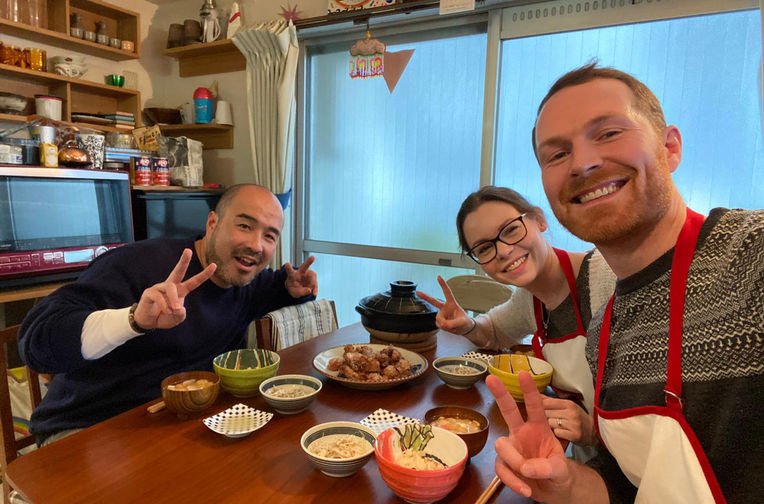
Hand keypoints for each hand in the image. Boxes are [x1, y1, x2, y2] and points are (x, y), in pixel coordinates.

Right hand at [133, 249, 215, 330]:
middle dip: (183, 260)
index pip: (194, 282)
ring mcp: (159, 288)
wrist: (148, 322)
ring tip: (173, 310)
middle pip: (178, 271)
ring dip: (173, 300)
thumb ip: (181, 314)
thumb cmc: (165, 317)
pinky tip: (166, 311)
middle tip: (188, 250)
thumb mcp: (177, 318)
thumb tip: (179, 308)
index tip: (214, 265)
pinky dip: (164, 305)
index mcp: (180, 290)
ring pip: (170, 288)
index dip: (204, 274)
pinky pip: (158, 296)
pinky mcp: (149, 293)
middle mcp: (170, 286)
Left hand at [285, 255, 317, 296]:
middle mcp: (301, 273)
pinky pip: (315, 285)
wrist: (299, 289)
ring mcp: (308, 275)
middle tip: (313, 257)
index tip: (287, 263)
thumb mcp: (294, 292)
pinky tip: (314, 293)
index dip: (288, 267)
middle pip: (304, 266)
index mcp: (292, 275)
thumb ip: (300, 292)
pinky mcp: (313, 279)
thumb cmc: (294, 289)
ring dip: (310, 287)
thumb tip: (309, 290)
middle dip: (309, 261)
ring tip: (306, 291)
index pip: (290, 271)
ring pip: (312, 280)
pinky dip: (315, 290)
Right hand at [416, 275, 472, 334]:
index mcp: (452, 304)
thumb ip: (453, 323)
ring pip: (439, 319)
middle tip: (418, 292)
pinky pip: (439, 325)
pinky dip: (445, 328)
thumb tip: (443, 325)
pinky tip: (450, 327)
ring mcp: (442, 314)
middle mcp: (445, 308)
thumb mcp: (462, 322)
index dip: (443, 284)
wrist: (465, 329)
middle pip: (434, 301)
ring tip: (453, 326)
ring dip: (445, 324)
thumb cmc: (465, 322)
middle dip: (425, 297)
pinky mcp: (440, 321)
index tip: (439, 277)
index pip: (447, 293)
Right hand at [486, 373, 573, 501]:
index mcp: (540, 428)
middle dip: (500, 394)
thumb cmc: (558, 473)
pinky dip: (513, 481)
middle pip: (509, 410)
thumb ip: (548, 468)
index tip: (524, 374)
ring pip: (502, 446)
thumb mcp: (561, 471)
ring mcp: (512, 448)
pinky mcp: (504, 464)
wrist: (553, 491)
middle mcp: (523, 433)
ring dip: (515, 462)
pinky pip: (501, 469)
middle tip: (491, 378)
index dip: (530, 391)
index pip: (535, 407)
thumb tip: (526, 467)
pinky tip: (526, 488)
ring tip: (529, 475)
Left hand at [542, 397, 595, 445]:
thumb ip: (552, 401)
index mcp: (569, 404)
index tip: (539, 409)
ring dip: (550, 426)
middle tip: (549, 419)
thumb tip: (538, 395)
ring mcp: (573, 424)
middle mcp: (571, 413)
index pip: (547, 402)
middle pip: (547, 413)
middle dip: (545, 417)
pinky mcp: (574, 435)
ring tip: (556, 426)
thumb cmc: (577, 417)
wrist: (594, 432)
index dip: (540, 406)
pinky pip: (557, 433)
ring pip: (550, 423)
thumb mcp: (567, 406)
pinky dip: (557, 433)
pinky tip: (561, 432)